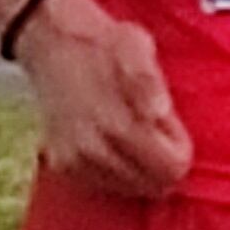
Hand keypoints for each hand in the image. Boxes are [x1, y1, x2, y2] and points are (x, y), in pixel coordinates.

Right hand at [19, 0, 193, 199]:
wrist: (50, 41)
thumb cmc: (102, 43)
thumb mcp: (136, 46)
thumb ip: (148, 81)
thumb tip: (157, 112)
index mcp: (118, 124)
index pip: (171, 169)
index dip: (179, 149)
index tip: (169, 125)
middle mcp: (94, 151)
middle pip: (151, 186)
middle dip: (161, 162)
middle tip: (151, 128)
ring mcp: (75, 161)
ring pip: (129, 189)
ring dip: (138, 168)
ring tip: (129, 130)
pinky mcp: (61, 165)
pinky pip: (104, 185)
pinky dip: (115, 170)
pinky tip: (111, 141)